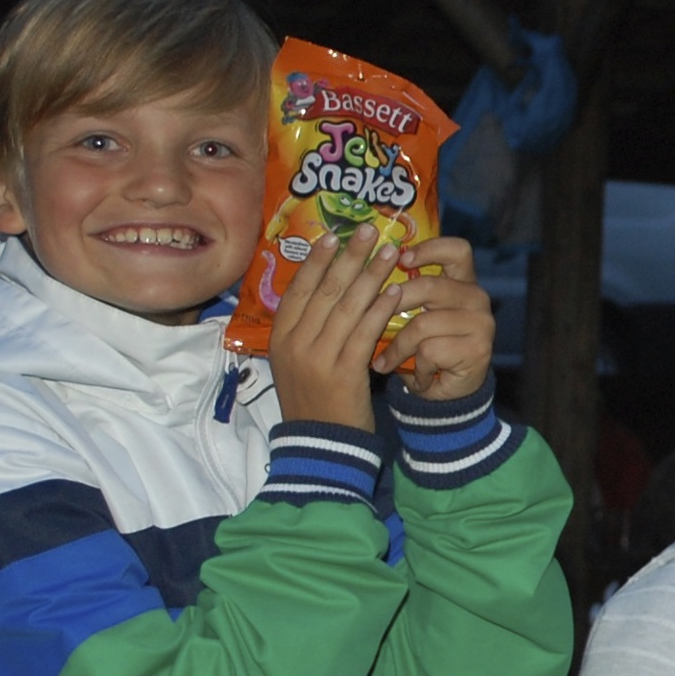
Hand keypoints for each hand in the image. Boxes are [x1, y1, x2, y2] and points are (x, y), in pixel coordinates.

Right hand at [270, 225, 402, 429]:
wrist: (320, 446)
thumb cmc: (313, 400)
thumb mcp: (297, 361)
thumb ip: (306, 328)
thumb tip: (325, 287)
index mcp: (280, 336)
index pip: (298, 288)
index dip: (317, 259)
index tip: (333, 235)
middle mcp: (294, 343)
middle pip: (325, 289)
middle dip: (350, 256)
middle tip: (370, 229)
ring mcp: (317, 357)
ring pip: (347, 306)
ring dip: (371, 274)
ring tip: (390, 252)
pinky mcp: (343, 373)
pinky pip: (364, 332)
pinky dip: (380, 309)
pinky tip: (395, 291)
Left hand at [372, 235, 495, 399]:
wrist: (449, 393)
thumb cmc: (425, 348)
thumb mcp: (414, 316)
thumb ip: (402, 292)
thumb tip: (363, 274)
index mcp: (462, 281)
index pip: (456, 250)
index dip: (429, 249)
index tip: (402, 259)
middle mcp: (476, 297)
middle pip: (429, 286)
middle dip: (391, 305)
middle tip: (368, 322)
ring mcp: (481, 322)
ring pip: (423, 324)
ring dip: (397, 347)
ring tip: (382, 362)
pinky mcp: (478, 348)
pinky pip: (430, 351)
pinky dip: (416, 368)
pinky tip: (416, 378)